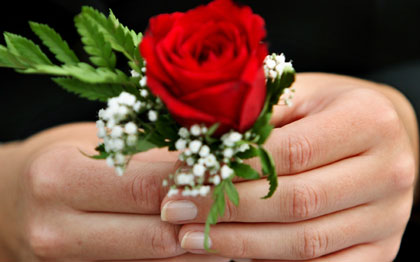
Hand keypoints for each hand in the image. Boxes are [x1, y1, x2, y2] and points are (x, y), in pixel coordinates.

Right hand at [0, 123, 230, 261]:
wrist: (6, 202)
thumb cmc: (53, 162)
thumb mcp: (91, 144)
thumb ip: (147, 157)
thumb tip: (210, 162)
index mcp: (60, 181)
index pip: (149, 188)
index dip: (200, 183)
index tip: (236, 175)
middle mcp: (60, 230)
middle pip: (158, 236)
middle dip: (208, 224)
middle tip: (249, 208)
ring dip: (203, 250)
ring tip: (240, 231)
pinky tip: (206, 246)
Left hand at [160, 73, 417, 260]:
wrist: (381, 134)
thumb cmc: (329, 108)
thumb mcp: (298, 93)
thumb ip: (256, 112)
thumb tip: (198, 141)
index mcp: (369, 120)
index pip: (292, 152)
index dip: (234, 168)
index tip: (186, 176)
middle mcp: (391, 171)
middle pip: (298, 201)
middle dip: (228, 209)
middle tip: (175, 209)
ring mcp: (390, 217)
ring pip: (306, 242)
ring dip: (241, 244)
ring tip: (191, 236)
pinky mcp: (383, 249)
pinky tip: (233, 255)